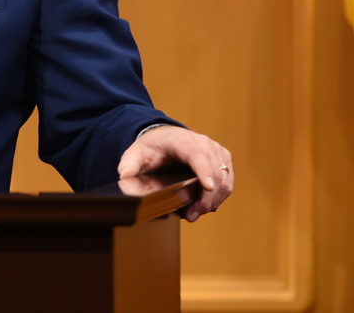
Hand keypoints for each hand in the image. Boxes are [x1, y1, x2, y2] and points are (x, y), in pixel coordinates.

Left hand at [117, 126, 232, 221]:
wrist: (165, 137)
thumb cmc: (152, 147)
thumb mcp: (136, 153)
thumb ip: (129, 164)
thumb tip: (125, 176)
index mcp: (181, 140)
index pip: (196, 155)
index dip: (204, 171)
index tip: (207, 187)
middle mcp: (203, 143)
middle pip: (214, 172)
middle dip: (205, 198)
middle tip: (191, 215)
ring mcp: (216, 151)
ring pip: (224, 180)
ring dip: (213, 201)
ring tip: (194, 213)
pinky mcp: (224, 159)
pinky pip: (228, 182)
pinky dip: (219, 197)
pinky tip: (204, 205)